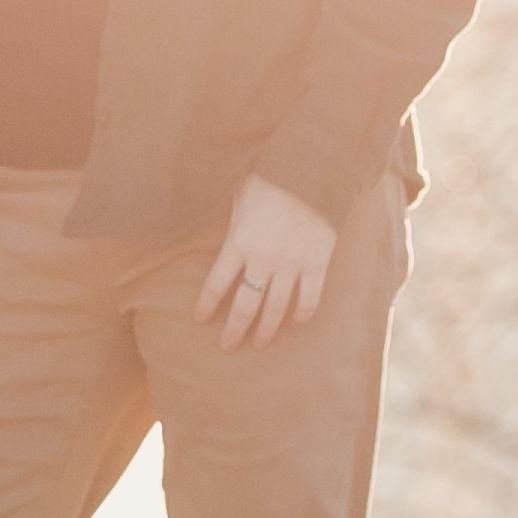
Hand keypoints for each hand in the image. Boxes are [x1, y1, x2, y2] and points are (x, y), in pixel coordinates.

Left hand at [199, 174, 337, 349]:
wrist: (313, 170)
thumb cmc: (271, 179)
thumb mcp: (239, 198)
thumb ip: (231, 222)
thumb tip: (220, 234)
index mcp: (238, 243)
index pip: (216, 284)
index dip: (207, 305)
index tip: (200, 319)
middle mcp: (263, 260)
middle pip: (245, 306)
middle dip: (234, 330)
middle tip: (227, 346)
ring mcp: (291, 265)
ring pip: (276, 308)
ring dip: (266, 329)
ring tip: (259, 343)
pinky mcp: (317, 263)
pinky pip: (309, 297)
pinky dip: (303, 312)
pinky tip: (296, 321)